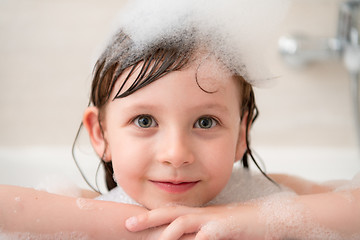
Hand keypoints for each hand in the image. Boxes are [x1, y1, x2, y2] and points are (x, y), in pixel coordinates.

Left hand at [125, 204, 264, 239]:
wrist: (270, 217)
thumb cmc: (242, 226)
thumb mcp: (217, 229)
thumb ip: (201, 233)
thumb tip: (190, 238)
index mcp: (199, 214)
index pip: (170, 213)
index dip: (151, 216)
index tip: (133, 221)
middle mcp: (202, 214)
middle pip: (170, 213)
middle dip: (147, 218)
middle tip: (127, 224)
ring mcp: (213, 220)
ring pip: (183, 222)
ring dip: (165, 232)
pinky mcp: (225, 228)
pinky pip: (206, 236)